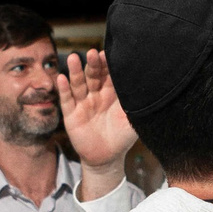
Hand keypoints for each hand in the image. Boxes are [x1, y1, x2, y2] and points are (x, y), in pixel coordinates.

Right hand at [55, 49, 136, 177]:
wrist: (107, 158)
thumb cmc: (122, 138)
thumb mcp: (133, 121)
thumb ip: (138, 105)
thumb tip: (151, 88)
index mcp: (112, 94)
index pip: (109, 75)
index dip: (108, 65)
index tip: (108, 54)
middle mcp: (96, 95)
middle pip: (93, 76)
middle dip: (92, 64)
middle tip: (92, 53)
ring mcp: (83, 103)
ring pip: (78, 84)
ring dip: (75, 71)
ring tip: (73, 58)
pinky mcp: (71, 114)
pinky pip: (67, 100)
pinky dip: (64, 89)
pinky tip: (61, 78)